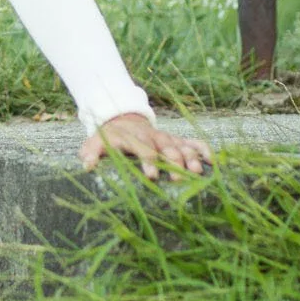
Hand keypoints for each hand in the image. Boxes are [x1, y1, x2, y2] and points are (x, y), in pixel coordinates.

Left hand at [79, 112, 211, 180]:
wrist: (124, 120)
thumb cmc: (109, 138)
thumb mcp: (95, 142)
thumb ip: (90, 153)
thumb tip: (87, 166)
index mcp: (135, 139)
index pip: (144, 150)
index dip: (149, 162)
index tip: (153, 177)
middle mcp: (154, 138)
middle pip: (168, 150)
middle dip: (174, 164)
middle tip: (177, 181)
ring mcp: (167, 138)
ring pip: (183, 147)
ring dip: (191, 159)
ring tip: (198, 173)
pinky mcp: (177, 140)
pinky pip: (194, 142)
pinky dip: (204, 150)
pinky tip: (212, 162)